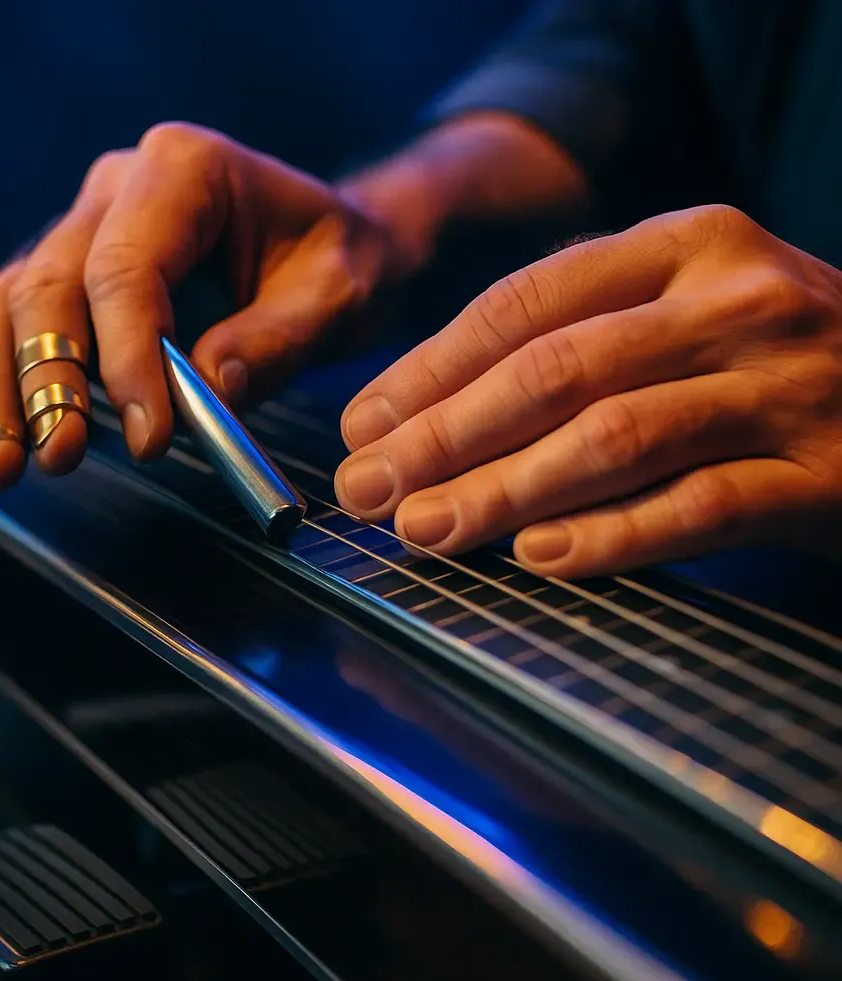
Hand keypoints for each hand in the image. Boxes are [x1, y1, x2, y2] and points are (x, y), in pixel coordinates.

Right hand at [0, 123, 404, 493]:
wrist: (334, 249)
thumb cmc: (341, 264)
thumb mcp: (338, 298)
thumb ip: (276, 340)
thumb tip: (205, 390)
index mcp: (185, 169)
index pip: (128, 265)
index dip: (128, 355)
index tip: (149, 436)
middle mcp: (118, 188)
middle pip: (51, 282)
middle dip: (51, 377)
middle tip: (64, 456)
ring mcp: (87, 229)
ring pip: (13, 304)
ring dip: (4, 391)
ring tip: (2, 471)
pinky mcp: (77, 278)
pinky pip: (19, 327)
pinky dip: (8, 389)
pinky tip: (3, 449)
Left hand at [334, 205, 841, 576]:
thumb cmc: (764, 358)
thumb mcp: (677, 309)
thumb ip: (575, 338)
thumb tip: (419, 413)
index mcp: (684, 244)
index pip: (525, 302)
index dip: (430, 368)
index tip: (364, 425)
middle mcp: (736, 300)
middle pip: (557, 370)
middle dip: (447, 436)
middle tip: (369, 489)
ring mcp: (787, 386)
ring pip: (617, 437)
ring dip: (506, 490)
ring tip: (426, 529)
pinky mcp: (825, 475)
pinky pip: (699, 508)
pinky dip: (611, 535)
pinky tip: (537, 556)